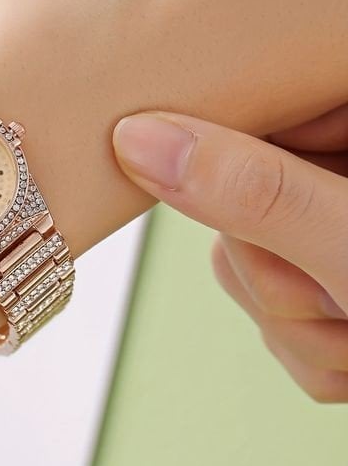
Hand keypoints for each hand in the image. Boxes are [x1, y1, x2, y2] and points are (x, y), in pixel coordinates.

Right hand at [112, 106, 347, 401]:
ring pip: (244, 271)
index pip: (243, 114)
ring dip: (296, 324)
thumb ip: (255, 193)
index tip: (178, 177)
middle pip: (235, 208)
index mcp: (345, 123)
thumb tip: (138, 139)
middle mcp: (336, 172)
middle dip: (278, 274)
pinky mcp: (322, 284)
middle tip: (342, 299)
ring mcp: (326, 231)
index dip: (213, 155)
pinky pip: (272, 319)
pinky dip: (309, 352)